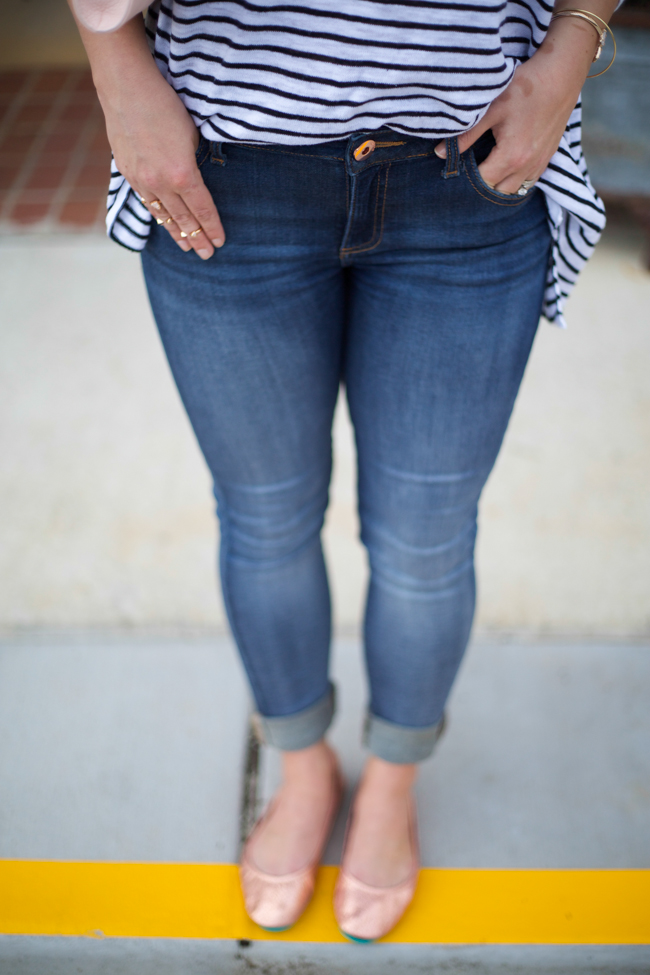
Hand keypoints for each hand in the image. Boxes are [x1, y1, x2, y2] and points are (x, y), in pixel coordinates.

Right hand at [74, 13, 224, 258]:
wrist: (126, 87)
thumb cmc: (165, 104)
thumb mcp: (192, 134)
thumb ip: (195, 162)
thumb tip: (197, 178)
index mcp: (182, 174)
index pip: (203, 210)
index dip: (213, 228)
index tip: (221, 242)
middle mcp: (161, 184)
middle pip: (183, 219)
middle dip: (197, 238)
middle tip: (207, 255)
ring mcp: (142, 180)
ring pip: (163, 215)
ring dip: (177, 233)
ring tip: (188, 247)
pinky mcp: (128, 173)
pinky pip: (146, 202)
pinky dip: (158, 216)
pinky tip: (164, 223)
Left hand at [434, 9, 612, 193]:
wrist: (561, 74)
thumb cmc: (525, 88)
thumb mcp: (491, 109)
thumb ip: (465, 135)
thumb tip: (440, 153)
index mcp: (511, 157)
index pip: (482, 183)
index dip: (466, 179)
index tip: (455, 170)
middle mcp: (527, 167)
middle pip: (498, 192)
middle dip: (481, 186)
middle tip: (467, 171)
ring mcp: (540, 163)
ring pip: (514, 190)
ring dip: (499, 185)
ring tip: (484, 171)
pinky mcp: (548, 156)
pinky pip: (528, 181)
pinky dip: (515, 179)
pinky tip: (504, 168)